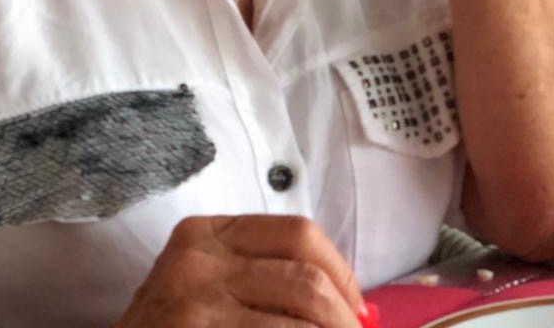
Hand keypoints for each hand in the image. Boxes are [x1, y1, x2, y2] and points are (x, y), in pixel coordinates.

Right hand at [113, 213, 365, 326]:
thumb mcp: (204, 295)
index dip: (341, 272)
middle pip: (307, 278)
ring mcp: (195, 301)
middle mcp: (197, 258)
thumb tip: (353, 307)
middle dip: (346, 320)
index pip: (298, 233)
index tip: (358, 308)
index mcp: (204, 235)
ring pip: (305, 317)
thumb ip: (261, 285)